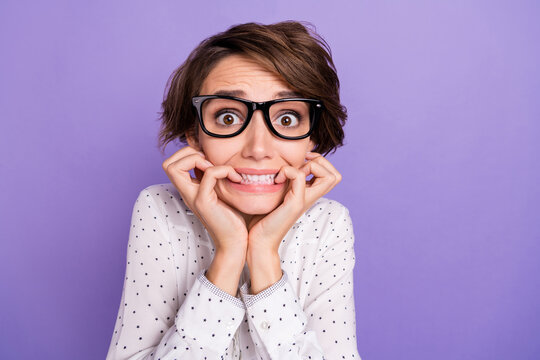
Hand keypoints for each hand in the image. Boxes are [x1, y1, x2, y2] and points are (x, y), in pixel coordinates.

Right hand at [162, 146, 247, 256]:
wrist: (236, 242)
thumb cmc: (233, 218)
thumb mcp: (221, 191)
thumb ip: (215, 177)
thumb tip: (219, 157)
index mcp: (190, 189)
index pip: (172, 164)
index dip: (187, 154)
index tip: (209, 160)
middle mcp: (187, 193)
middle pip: (167, 164)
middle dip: (188, 153)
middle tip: (210, 161)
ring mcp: (193, 197)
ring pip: (174, 167)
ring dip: (198, 158)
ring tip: (219, 169)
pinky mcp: (204, 202)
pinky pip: (208, 174)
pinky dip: (223, 170)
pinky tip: (236, 178)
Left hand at [246, 152, 341, 292]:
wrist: (258, 240)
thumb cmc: (262, 218)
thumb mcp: (276, 193)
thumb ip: (283, 180)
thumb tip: (281, 162)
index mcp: (308, 195)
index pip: (332, 175)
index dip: (319, 162)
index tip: (300, 162)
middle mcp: (311, 198)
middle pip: (336, 176)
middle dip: (319, 161)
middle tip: (298, 165)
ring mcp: (305, 201)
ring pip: (329, 176)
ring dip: (309, 165)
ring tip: (289, 172)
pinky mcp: (295, 203)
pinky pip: (300, 176)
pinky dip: (288, 170)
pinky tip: (276, 180)